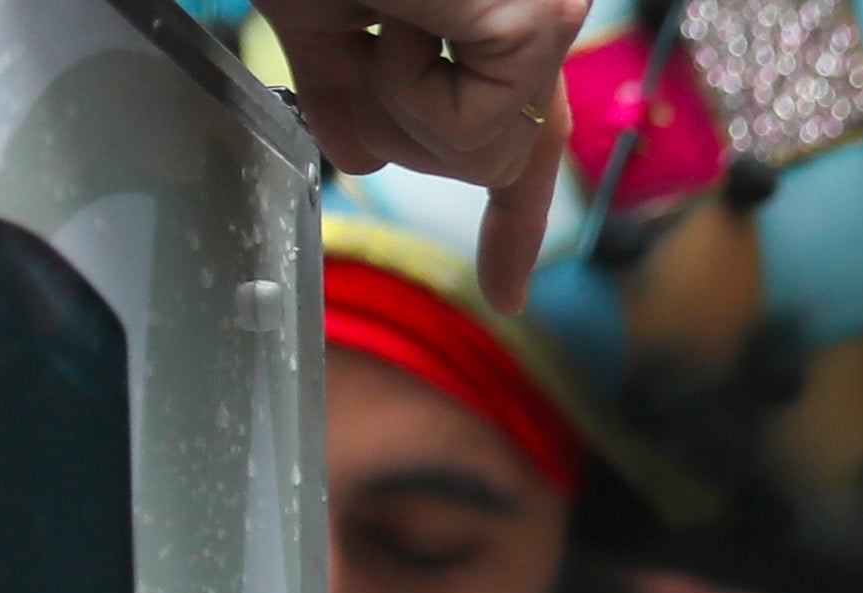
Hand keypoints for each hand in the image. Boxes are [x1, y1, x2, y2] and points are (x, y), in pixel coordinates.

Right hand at [269, 5, 582, 309]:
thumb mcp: (316, 14)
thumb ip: (342, 87)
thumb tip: (361, 160)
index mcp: (493, 13)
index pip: (519, 133)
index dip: (512, 219)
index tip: (507, 294)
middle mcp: (538, 10)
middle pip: (489, 162)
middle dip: (405, 132)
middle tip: (366, 37)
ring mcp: (547, 14)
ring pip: (483, 158)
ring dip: (398, 105)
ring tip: (377, 15)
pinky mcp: (536, 23)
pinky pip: (472, 133)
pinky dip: (408, 90)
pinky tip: (398, 18)